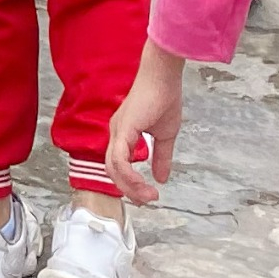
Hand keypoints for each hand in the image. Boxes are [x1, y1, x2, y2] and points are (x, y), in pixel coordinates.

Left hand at [106, 49, 187, 204]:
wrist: (164, 77)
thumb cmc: (164, 98)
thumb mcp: (165, 135)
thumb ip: (161, 157)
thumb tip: (161, 179)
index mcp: (123, 134)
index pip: (119, 165)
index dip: (130, 183)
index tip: (147, 195)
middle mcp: (116, 133)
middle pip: (113, 170)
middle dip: (129, 190)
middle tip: (147, 200)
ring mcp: (117, 131)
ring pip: (114, 168)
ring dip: (131, 187)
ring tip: (149, 196)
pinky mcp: (123, 130)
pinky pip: (120, 160)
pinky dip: (130, 176)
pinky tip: (143, 183)